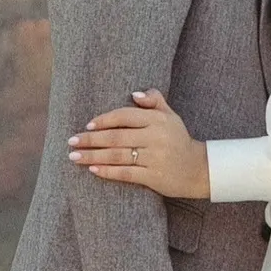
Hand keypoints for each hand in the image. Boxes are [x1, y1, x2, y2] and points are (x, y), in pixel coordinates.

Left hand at [68, 89, 209, 198]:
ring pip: (118, 155)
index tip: (87, 125)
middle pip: (117, 137)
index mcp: (158, 120)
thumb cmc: (179, 140)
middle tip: (71, 141)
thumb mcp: (171, 116)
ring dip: (93, 155)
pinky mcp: (154, 176)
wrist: (198, 169)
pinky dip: (108, 171)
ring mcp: (155, 157)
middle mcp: (156, 137)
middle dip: (91, 139)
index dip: (104, 120)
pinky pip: (126, 173)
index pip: (125, 116)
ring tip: (74, 156)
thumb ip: (155, 101)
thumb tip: (134, 94)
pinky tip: (92, 169)